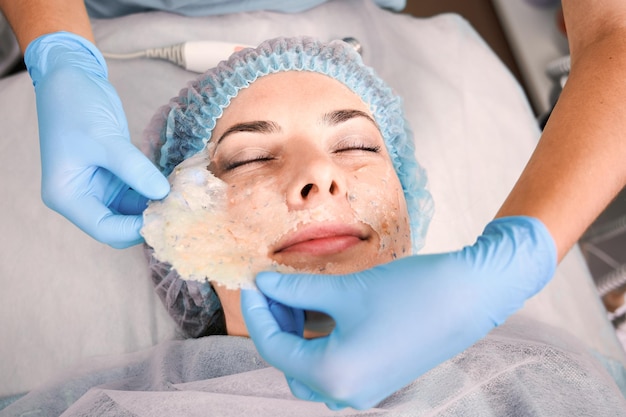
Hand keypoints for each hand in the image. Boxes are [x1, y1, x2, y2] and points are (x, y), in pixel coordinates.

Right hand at [24, 32, 168, 247]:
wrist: (71, 78)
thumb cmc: (75, 106)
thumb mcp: (105, 139)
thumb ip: (134, 169)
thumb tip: (164, 194)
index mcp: (67, 196)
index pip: (105, 229)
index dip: (136, 229)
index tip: (167, 217)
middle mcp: (82, 198)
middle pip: (120, 225)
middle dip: (149, 220)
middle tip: (182, 209)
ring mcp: (99, 187)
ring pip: (134, 211)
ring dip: (157, 205)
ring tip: (184, 196)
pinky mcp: (115, 176)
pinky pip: (139, 192)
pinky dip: (156, 190)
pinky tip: (177, 184)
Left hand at [241, 216, 555, 408]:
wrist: (471, 296)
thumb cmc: (411, 292)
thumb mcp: (345, 289)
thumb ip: (296, 290)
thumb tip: (263, 284)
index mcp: (333, 375)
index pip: (273, 347)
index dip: (258, 311)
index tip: (252, 283)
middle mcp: (346, 394)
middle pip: (290, 361)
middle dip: (277, 323)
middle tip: (276, 287)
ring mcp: (365, 391)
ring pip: (311, 368)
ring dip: (298, 334)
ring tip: (300, 296)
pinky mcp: (379, 379)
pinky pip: (335, 367)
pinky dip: (321, 341)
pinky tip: (324, 310)